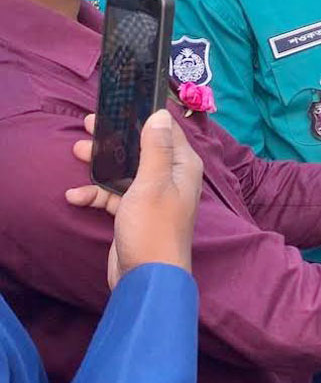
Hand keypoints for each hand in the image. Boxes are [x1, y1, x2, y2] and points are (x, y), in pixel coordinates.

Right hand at [65, 111, 203, 288]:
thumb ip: (155, 148)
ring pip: (125, 171)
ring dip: (102, 164)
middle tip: (88, 124)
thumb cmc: (154, 227)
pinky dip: (96, 194)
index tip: (121, 105)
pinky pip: (113, 195)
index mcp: (182, 166)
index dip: (144, 116)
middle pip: (141, 148)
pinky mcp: (134, 213)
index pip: (167, 131)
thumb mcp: (152, 183)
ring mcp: (152, 196)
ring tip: (77, 151)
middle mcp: (171, 177)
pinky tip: (75, 196)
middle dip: (116, 138)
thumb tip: (160, 114)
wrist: (146, 277)